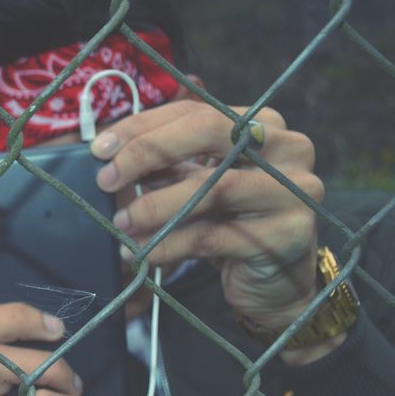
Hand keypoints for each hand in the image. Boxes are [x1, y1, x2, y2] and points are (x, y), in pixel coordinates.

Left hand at [94, 100, 323, 332]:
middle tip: (106, 179)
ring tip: (120, 223)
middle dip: (147, 152)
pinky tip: (141, 252)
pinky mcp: (288, 234)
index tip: (99, 149)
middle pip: (208, 132)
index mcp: (264, 123)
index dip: (142, 127)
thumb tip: (108, 154)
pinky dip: (169, 244)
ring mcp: (295, 189)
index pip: (195, 111)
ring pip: (212, 188)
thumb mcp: (198, 185)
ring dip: (154, 206)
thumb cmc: (232, 226)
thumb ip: (167, 164)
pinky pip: (213, 236)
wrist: (276, 284)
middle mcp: (288, 147)